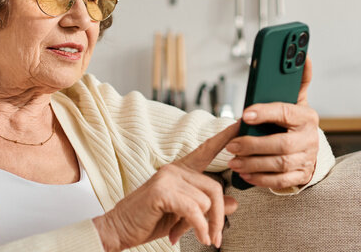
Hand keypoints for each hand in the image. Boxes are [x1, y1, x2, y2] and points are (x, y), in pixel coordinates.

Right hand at [92, 122, 240, 250]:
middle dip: (218, 216)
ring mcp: (167, 178)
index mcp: (180, 170)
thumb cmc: (150, 220)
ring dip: (204, 225)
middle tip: (217, 238)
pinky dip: (200, 227)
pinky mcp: (162, 191)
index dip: (224, 137)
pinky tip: (201, 237)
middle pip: (215, 187)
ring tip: (191, 235)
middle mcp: (175, 169)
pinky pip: (194, 210)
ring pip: (206, 201)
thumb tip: (234, 203)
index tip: (240, 123)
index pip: (206, 150)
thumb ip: (207, 206)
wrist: (120, 229)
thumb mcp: (185, 214)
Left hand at [227, 58, 320, 189]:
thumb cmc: (294, 122)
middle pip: (282, 145)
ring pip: (280, 165)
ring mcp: (306, 159)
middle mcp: (309, 138)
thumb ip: (297, 80)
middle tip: (232, 145)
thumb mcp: (296, 100)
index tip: (245, 114)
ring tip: (233, 160)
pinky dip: (261, 179)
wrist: (308, 148)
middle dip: (253, 146)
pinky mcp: (301, 175)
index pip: (285, 113)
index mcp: (306, 116)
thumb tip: (304, 55)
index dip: (265, 113)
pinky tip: (245, 174)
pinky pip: (281, 181)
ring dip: (253, 164)